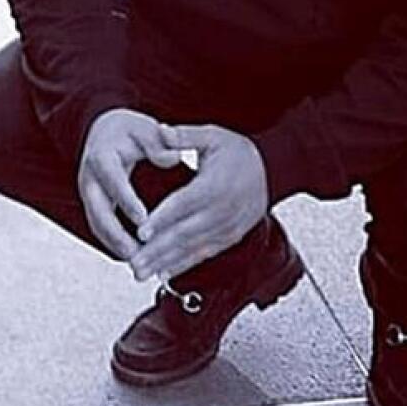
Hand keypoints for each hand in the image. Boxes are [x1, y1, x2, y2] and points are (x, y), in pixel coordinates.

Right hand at [77, 108, 183, 261]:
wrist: (103, 131)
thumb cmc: (128, 131)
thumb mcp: (144, 129)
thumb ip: (158, 143)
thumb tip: (172, 158)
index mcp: (102, 156)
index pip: (112, 181)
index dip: (127, 201)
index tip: (143, 219)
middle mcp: (89, 178)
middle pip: (98, 211)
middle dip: (116, 234)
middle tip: (137, 253)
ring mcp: (88, 194)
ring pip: (97, 224)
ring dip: (114, 244)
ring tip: (136, 262)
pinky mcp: (92, 205)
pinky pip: (99, 228)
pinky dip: (113, 243)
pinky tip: (131, 256)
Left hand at [132, 123, 267, 281]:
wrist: (273, 168)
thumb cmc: (238, 151)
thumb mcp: (212, 135)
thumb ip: (184, 136)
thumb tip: (160, 131)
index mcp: (215, 185)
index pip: (183, 205)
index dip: (161, 220)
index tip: (141, 233)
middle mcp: (223, 211)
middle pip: (184, 234)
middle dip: (156, 251)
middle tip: (133, 264)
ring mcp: (229, 227)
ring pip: (192, 249)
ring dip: (165, 263)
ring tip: (140, 273)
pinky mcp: (231, 237)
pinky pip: (205, 254)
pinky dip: (183, 265)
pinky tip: (163, 274)